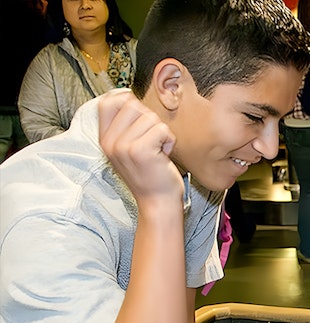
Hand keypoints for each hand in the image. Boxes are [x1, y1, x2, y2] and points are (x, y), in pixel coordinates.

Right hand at [97, 90, 181, 212]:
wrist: (157, 202)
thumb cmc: (150, 175)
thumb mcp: (127, 149)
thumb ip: (124, 126)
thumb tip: (128, 96)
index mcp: (104, 139)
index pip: (107, 102)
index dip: (127, 101)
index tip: (140, 115)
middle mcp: (110, 142)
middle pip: (132, 105)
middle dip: (150, 119)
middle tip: (152, 140)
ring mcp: (123, 146)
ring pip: (150, 117)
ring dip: (162, 132)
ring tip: (158, 150)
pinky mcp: (139, 150)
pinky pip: (161, 129)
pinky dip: (169, 141)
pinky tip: (163, 155)